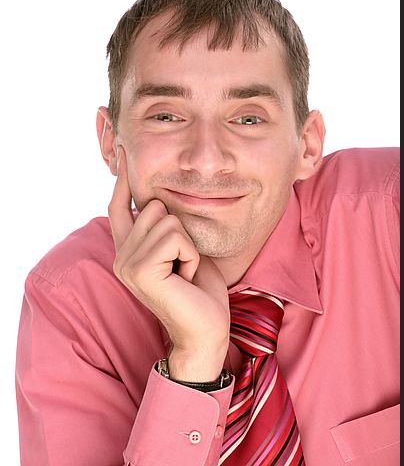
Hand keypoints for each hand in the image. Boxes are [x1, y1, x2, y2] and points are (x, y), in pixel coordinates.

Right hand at [108, 146, 229, 380]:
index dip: (122, 178)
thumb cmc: (200, 290)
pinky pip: (174, 236)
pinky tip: (186, 278)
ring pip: (166, 217)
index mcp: (130, 250)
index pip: (119, 206)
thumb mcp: (182, 248)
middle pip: (152, 204)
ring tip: (185, 271)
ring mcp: (127, 263)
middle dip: (180, 228)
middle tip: (183, 262)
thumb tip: (158, 197)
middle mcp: (122, 255)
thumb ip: (165, 226)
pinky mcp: (140, 271)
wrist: (207, 330)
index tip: (125, 150)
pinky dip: (190, 255)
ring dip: (188, 244)